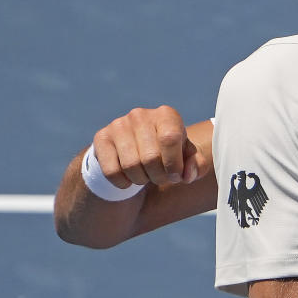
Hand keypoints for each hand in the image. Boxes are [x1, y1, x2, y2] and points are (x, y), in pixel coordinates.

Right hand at [92, 105, 209, 188]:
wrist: (133, 148)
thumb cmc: (166, 152)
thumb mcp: (186, 157)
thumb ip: (196, 165)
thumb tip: (187, 175)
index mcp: (166, 114)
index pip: (170, 138)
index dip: (174, 164)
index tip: (176, 176)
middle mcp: (141, 115)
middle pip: (151, 157)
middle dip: (159, 177)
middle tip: (161, 178)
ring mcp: (119, 125)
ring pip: (131, 166)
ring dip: (141, 180)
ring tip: (146, 176)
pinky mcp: (101, 138)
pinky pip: (112, 171)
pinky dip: (123, 183)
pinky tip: (129, 178)